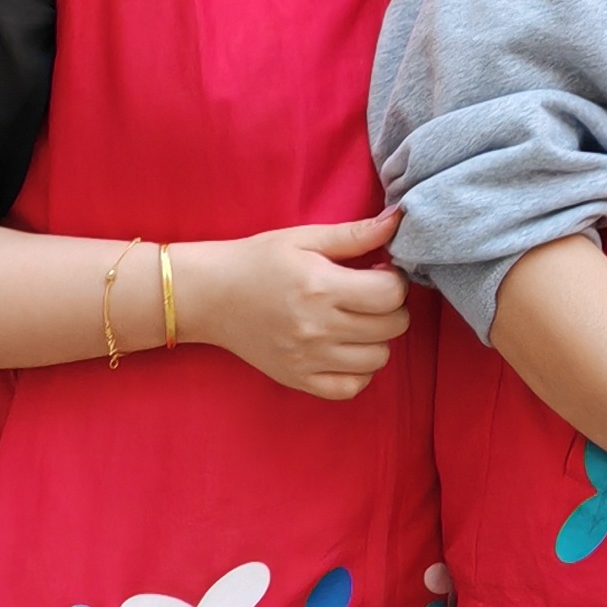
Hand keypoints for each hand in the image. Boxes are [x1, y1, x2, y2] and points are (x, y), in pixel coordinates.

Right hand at [178, 212, 412, 399]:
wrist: (208, 295)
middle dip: (391, 307)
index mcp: (321, 286)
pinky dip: (359, 371)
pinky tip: (347, 349)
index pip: (391, 294)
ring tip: (358, 322)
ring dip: (378, 339)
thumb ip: (355, 233)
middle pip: (392, 326)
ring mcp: (307, 358)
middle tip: (370, 296)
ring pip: (378, 359)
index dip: (395, 280)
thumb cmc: (257, 261)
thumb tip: (398, 218)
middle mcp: (317, 327)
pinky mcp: (297, 379)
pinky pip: (351, 387)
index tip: (379, 273)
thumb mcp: (304, 238)